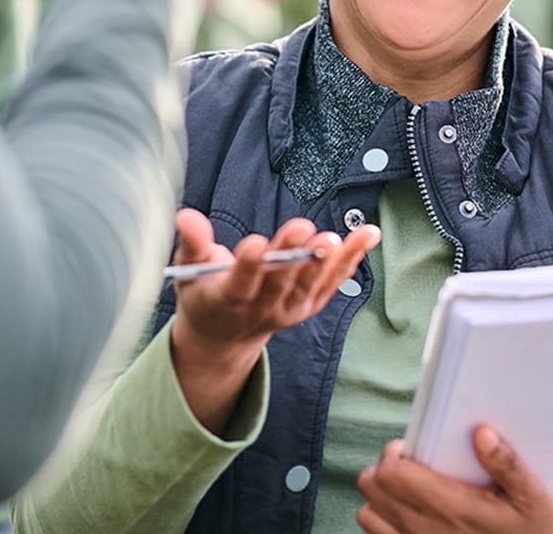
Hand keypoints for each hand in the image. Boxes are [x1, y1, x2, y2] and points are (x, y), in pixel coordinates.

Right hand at [168, 209, 379, 433]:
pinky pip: (333, 282)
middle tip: (303, 229)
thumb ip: (192, 243)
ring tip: (336, 238)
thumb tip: (185, 216)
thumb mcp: (188, 270)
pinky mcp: (309, 305)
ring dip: (325, 261)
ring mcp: (289, 309)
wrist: (224, 336)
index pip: (239, 284)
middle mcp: (261, 310)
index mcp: (226, 301)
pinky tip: (368, 235)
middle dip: (291, 255)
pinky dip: (351, 259)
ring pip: (310, 284)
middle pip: (279, 282)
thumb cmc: (204, 294)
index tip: (254, 244)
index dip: (247, 266)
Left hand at [356, 430, 552, 533]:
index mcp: (452, 508)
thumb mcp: (533, 497)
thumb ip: (507, 464)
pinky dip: (382, 524)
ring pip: (367, 514)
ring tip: (407, 493)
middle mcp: (426, 530)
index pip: (391, 474)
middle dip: (385, 470)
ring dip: (380, 498)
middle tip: (410, 467)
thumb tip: (481, 433)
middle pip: (372, 488)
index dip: (394, 454)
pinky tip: (406, 518)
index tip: (413, 450)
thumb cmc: (535, 533)